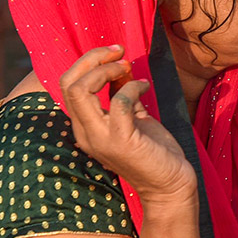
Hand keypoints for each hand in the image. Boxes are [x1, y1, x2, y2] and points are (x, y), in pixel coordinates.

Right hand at [58, 45, 196, 201]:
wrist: (170, 185)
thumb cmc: (153, 151)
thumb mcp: (133, 117)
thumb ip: (122, 95)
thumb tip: (120, 66)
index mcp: (85, 126)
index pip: (67, 86)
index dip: (87, 63)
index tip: (114, 53)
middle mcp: (85, 132)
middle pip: (68, 83)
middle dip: (92, 59)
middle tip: (119, 52)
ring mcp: (100, 138)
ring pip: (81, 90)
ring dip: (106, 70)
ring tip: (128, 67)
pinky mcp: (121, 141)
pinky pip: (118, 102)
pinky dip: (132, 87)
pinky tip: (146, 86)